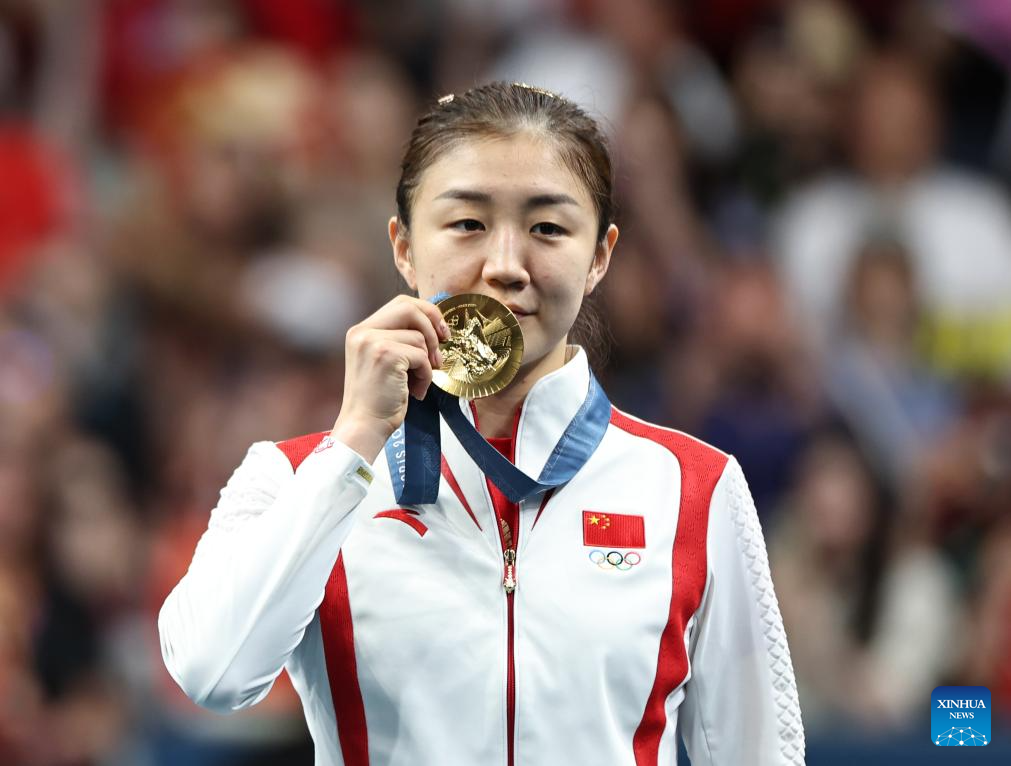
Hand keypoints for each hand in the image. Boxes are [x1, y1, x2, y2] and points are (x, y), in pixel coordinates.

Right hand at [332, 295, 449, 460]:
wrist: (364, 426)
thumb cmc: (378, 400)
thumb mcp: (384, 362)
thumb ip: (399, 340)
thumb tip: (435, 326)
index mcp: (361, 331)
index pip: (400, 304)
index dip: (426, 312)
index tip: (441, 331)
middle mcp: (363, 332)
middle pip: (409, 307)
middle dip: (433, 323)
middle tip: (444, 344)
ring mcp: (372, 342)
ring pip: (419, 337)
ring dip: (427, 363)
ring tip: (418, 382)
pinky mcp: (385, 355)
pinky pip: (422, 357)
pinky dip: (426, 376)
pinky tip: (416, 391)